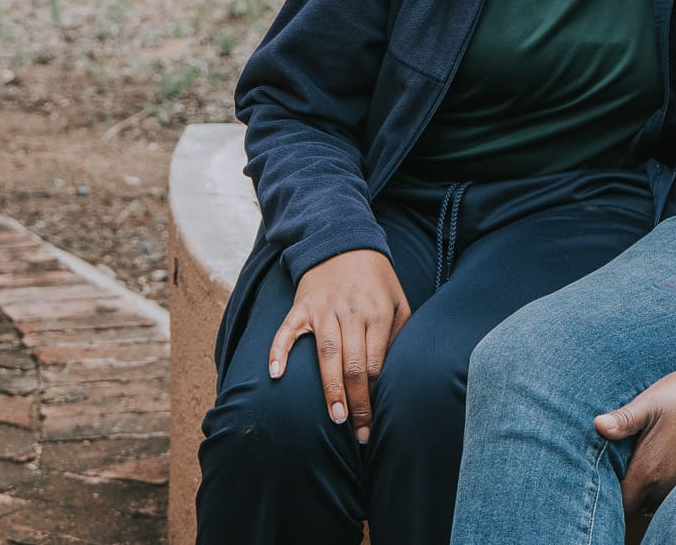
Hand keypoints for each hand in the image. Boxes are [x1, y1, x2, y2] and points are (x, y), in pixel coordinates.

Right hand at [269, 249, 410, 444]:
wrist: (343, 242)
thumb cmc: (376, 280)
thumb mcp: (399, 301)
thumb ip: (399, 334)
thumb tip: (397, 375)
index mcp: (379, 313)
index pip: (377, 363)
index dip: (376, 394)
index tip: (377, 420)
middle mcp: (351, 312)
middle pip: (354, 364)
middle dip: (357, 402)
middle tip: (359, 433)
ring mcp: (323, 308)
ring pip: (326, 354)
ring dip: (330, 388)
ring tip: (335, 418)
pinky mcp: (301, 305)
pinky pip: (287, 330)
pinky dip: (279, 351)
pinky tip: (276, 375)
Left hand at [597, 364, 675, 517]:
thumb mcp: (651, 402)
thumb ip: (624, 419)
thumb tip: (598, 425)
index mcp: (649, 469)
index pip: (620, 501)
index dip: (606, 495)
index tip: (598, 478)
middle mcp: (664, 485)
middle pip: (633, 504)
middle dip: (621, 493)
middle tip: (611, 470)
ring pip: (650, 501)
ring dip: (639, 490)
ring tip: (630, 466)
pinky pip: (666, 492)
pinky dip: (656, 486)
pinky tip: (654, 463)